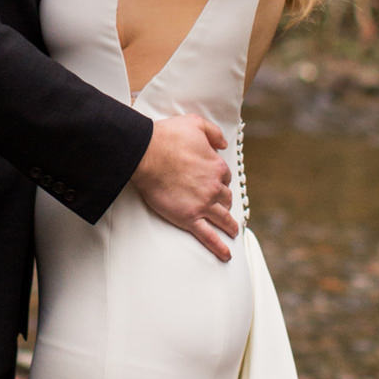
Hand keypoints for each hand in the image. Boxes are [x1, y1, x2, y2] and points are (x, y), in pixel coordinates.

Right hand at [132, 113, 237, 261]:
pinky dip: (219, 247)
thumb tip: (224, 144)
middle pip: (225, 198)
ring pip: (222, 218)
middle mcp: (213, 187)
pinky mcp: (189, 218)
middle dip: (224, 202)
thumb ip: (213, 132)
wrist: (146, 154)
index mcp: (216, 166)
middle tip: (222, 207)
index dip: (220, 180)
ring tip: (232, 232)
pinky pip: (208, 236)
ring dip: (229, 225)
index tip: (215, 183)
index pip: (225, 177)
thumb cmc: (167, 136)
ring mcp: (203, 204)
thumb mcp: (195, 123)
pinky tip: (226, 254)